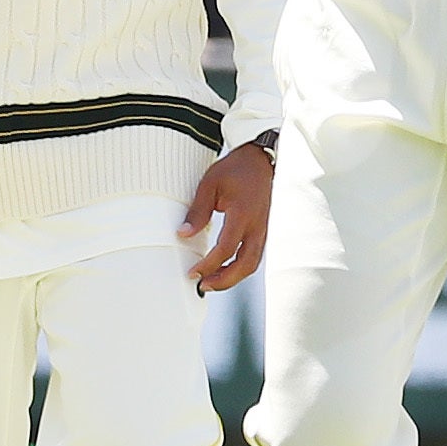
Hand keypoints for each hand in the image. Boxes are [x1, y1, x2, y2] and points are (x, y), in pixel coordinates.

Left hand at [180, 142, 275, 292]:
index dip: (209, 265)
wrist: (261, 159)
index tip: (193, 271)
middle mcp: (257, 225)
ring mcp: (263, 229)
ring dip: (233, 277)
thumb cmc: (236, 169)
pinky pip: (255, 256)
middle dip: (224, 280)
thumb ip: (197, 211)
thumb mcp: (210, 184)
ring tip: (212, 281)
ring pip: (252, 263)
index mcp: (243, 213)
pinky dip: (240, 267)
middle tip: (203, 286)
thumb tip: (183, 234)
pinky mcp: (264, 230)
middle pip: (245, 265)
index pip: (226, 249)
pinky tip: (226, 268)